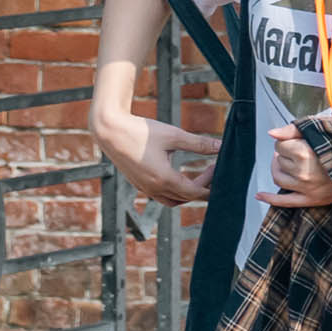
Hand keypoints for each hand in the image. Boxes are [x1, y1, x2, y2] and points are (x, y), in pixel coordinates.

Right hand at [97, 114, 211, 209]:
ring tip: (201, 178)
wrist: (109, 130)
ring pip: (173, 201)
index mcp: (164, 179)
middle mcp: (153, 188)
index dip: (211, 184)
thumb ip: (199, 143)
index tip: (219, 168)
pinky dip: (175, 191)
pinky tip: (181, 177)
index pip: (196, 192)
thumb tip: (222, 146)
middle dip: (203, 189)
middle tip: (214, 171)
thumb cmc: (140, 131)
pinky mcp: (138, 183)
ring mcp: (144, 188)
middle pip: (186, 198)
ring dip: (188, 194)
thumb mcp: (174, 135)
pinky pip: (161, 196)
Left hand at [265, 127, 331, 210]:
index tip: (301, 140)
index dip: (289, 140)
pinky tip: (259, 195)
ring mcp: (306, 189)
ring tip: (290, 163)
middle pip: (278, 161)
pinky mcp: (311, 200)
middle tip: (302, 150)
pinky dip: (270, 198)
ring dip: (280, 169)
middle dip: (286, 154)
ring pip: (278, 178)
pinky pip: (284, 201)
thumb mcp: (326, 129)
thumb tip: (271, 134)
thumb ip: (295, 129)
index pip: (280, 145)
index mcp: (306, 153)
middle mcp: (303, 173)